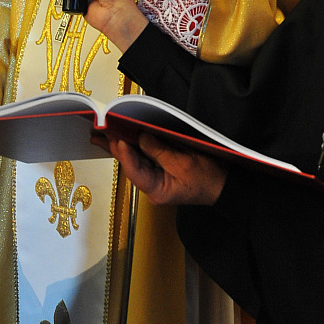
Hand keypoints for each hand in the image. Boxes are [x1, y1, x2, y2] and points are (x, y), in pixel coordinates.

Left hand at [108, 133, 226, 204]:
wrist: (225, 185)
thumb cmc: (208, 178)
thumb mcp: (184, 163)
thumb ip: (160, 151)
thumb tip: (141, 137)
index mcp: (157, 191)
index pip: (135, 171)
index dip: (125, 154)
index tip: (117, 139)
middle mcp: (152, 187)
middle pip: (130, 165)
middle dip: (114, 148)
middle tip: (99, 133)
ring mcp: (155, 179)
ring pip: (133, 160)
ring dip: (119, 146)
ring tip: (101, 135)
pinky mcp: (160, 171)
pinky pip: (143, 158)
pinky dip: (132, 148)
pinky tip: (120, 139)